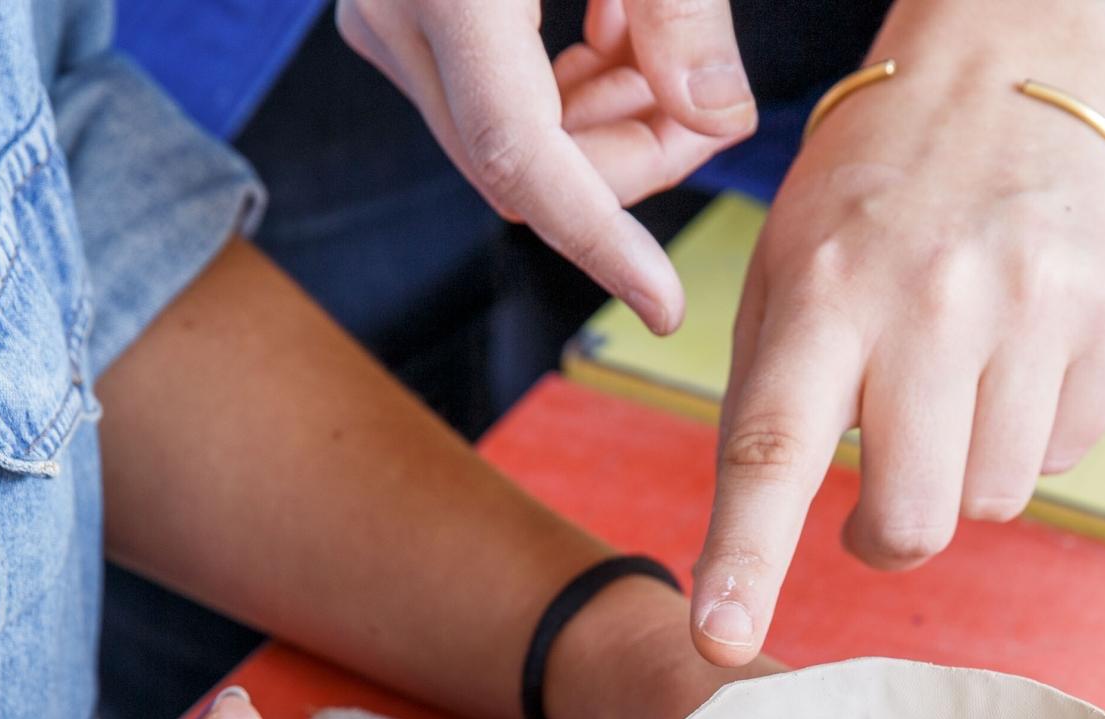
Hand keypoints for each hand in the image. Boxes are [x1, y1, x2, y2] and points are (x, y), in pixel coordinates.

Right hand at [336, 0, 758, 334]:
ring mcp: (387, 20)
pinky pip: (492, 96)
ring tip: (661, 47)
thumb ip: (680, 8)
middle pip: (524, 167)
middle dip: (630, 161)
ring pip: (511, 141)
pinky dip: (569, 87)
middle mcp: (396, 19)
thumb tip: (716, 118)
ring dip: (605, 124)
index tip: (665, 303)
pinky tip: (613, 26)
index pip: (526, 164)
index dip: (602, 244)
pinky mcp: (401, 11)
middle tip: (703, 103)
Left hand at [687, 0, 1104, 664]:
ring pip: (997, 500)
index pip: (773, 448)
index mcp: (823, 290)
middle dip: (890, 537)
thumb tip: (746, 555)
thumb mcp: (784, 273)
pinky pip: (1068, 455)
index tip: (723, 641)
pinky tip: (1017, 359)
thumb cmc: (871, 200)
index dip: (746, 558)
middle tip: (877, 503)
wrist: (1005, 74)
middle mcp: (931, 298)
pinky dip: (1035, 436)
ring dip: (967, 476)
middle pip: (913, 517)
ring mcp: (1033, 304)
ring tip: (956, 387)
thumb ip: (768, 404)